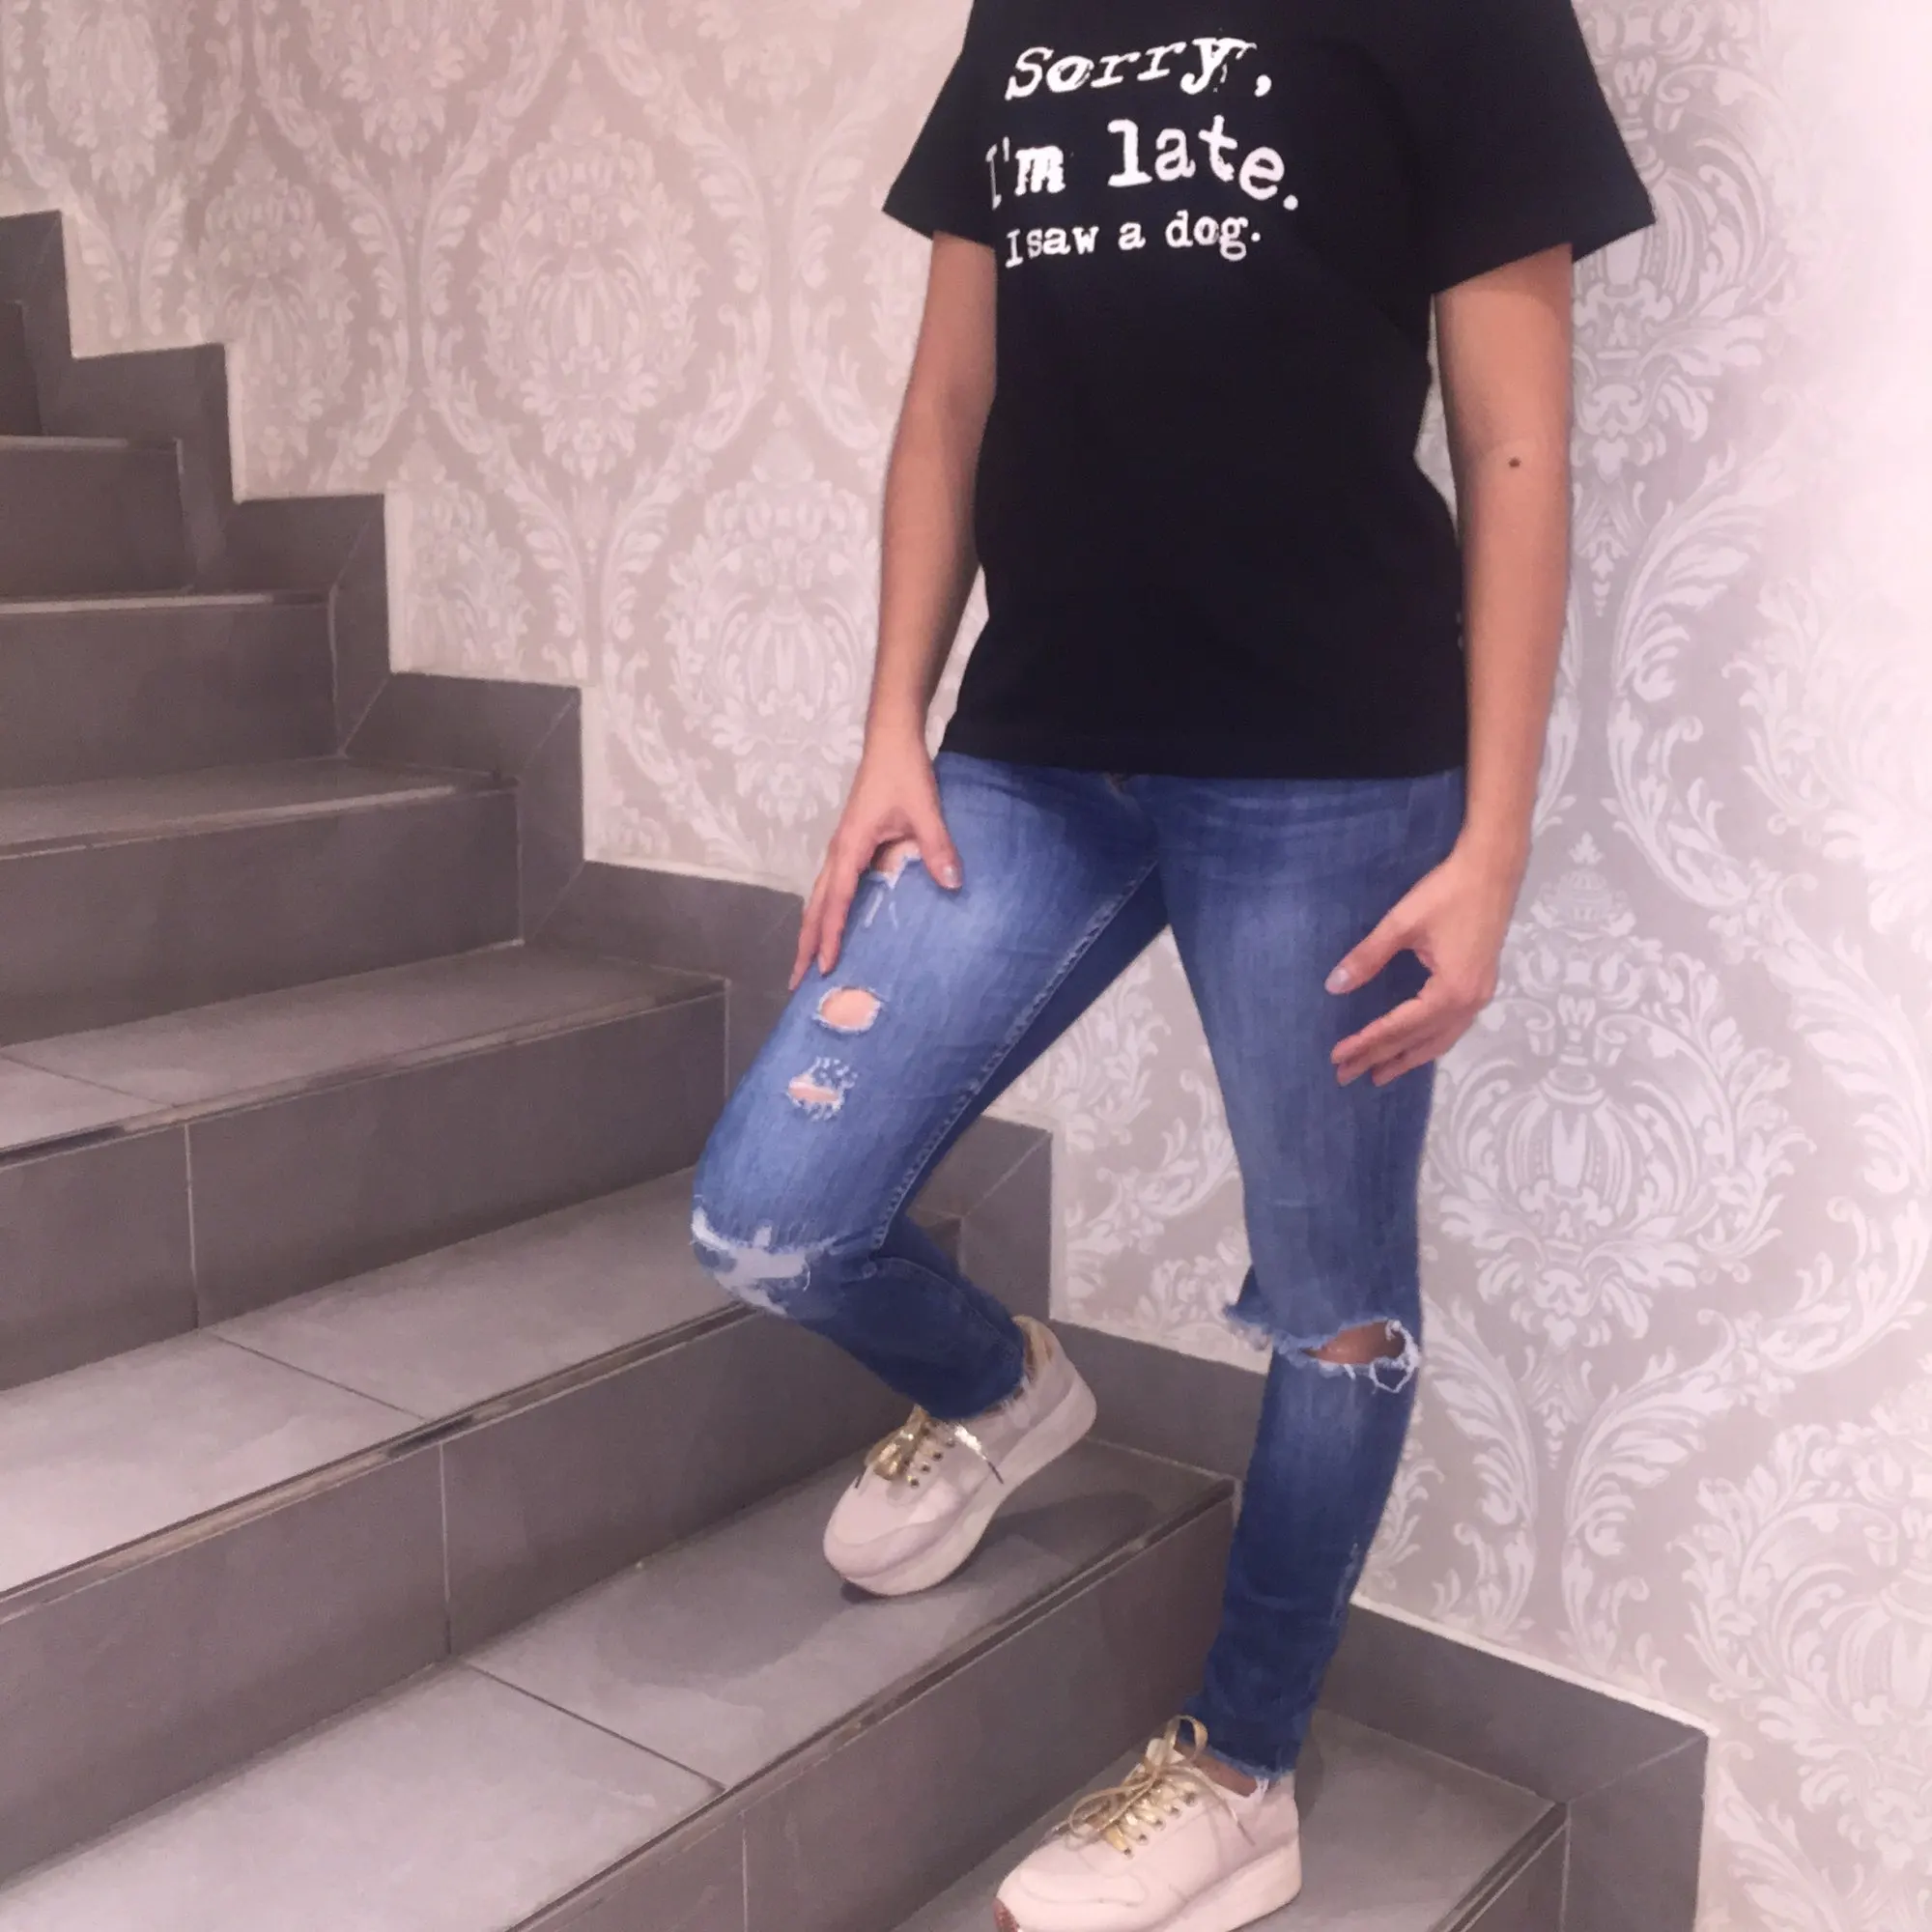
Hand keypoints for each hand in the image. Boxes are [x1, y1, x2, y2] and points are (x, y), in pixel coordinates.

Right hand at [792, 733, 961, 987]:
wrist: (891, 742)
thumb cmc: (903, 774)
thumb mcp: (925, 810)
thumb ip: (936, 847)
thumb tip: (952, 883)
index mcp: (850, 847)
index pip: (836, 901)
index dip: (831, 935)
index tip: (826, 967)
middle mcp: (837, 852)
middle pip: (815, 907)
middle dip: (805, 945)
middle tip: (797, 983)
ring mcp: (840, 850)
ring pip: (818, 898)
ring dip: (811, 931)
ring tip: (807, 964)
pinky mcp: (849, 846)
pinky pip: (830, 888)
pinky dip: (825, 913)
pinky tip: (832, 927)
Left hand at [1326, 842, 1520, 1085]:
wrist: (1493, 870)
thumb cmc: (1447, 893)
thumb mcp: (1401, 924)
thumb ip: (1368, 957)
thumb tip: (1334, 986)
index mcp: (1450, 992)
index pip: (1399, 1028)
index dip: (1366, 1043)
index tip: (1337, 1057)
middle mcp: (1469, 1004)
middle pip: (1418, 1042)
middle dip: (1382, 1059)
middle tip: (1347, 1075)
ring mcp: (1479, 997)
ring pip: (1439, 1040)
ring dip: (1408, 1058)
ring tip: (1379, 1073)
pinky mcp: (1481, 986)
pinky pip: (1452, 1028)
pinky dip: (1429, 1042)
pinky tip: (1415, 1046)